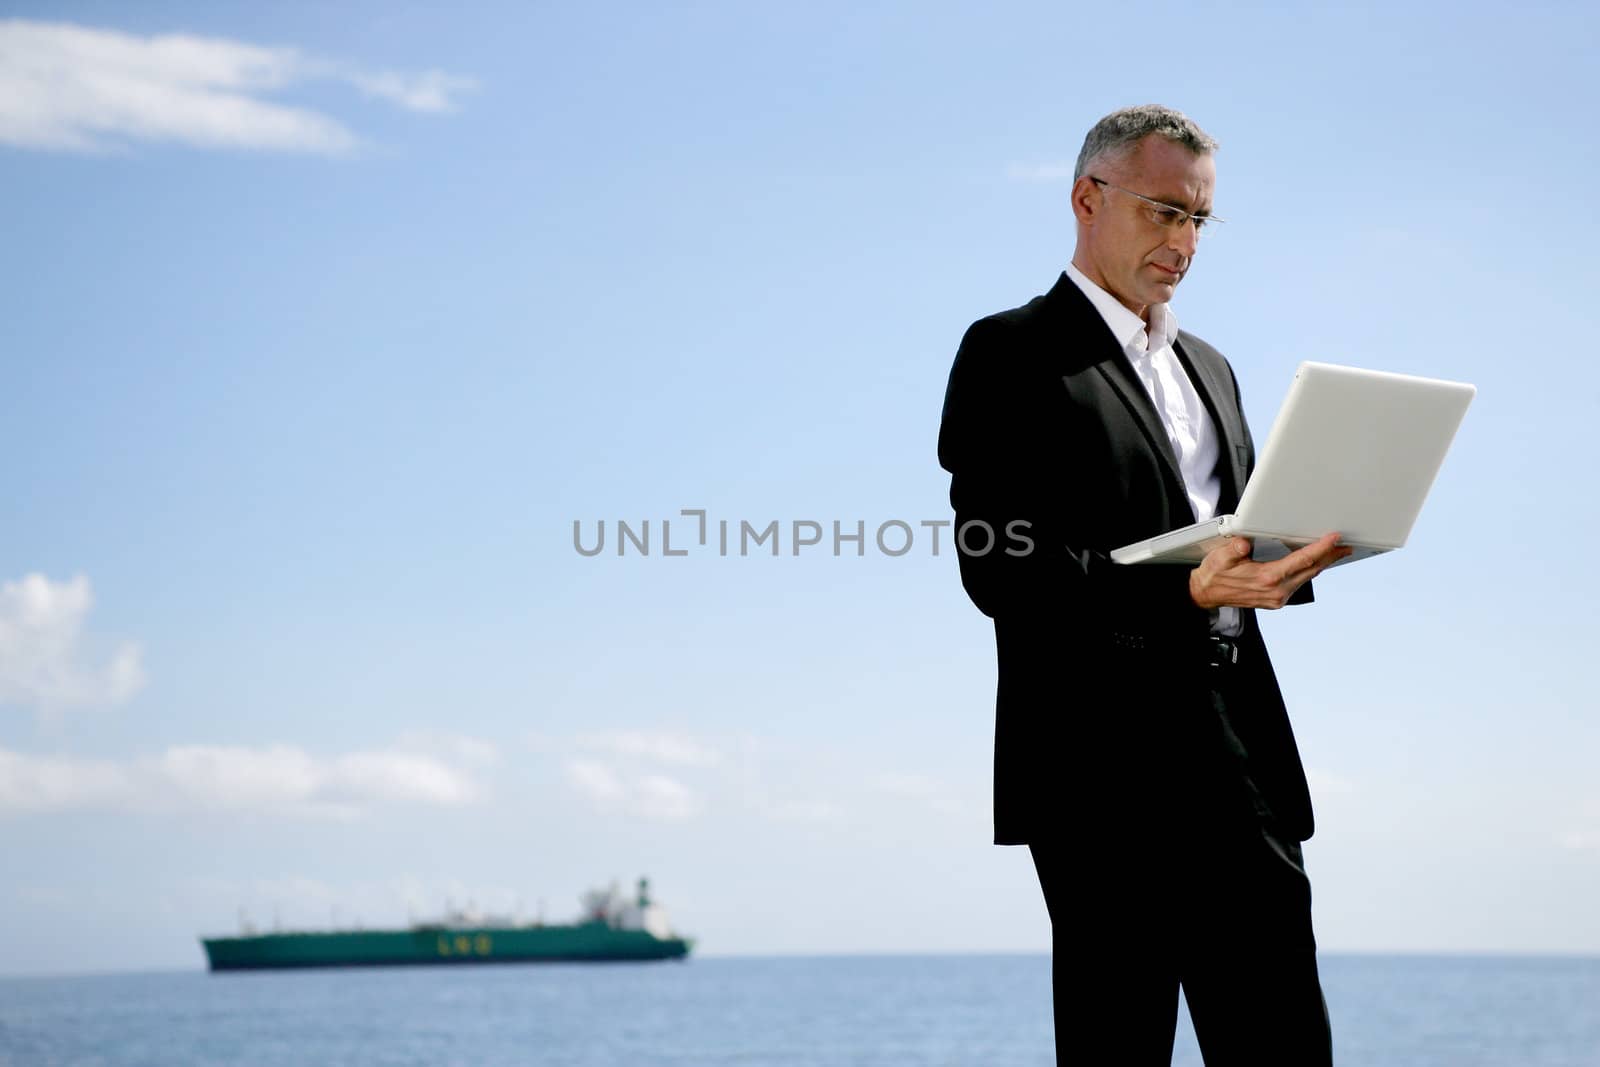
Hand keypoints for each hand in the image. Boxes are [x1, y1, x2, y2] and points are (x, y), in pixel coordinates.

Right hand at [1188, 532, 1352, 610]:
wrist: (1206, 595)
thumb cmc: (1214, 575)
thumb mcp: (1220, 558)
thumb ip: (1233, 550)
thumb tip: (1243, 543)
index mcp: (1267, 578)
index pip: (1302, 560)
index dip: (1321, 548)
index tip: (1334, 539)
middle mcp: (1276, 591)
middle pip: (1311, 570)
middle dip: (1330, 556)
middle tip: (1346, 545)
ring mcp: (1278, 597)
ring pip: (1307, 577)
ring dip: (1322, 563)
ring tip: (1335, 552)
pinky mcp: (1276, 599)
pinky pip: (1299, 582)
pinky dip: (1309, 571)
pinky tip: (1313, 563)